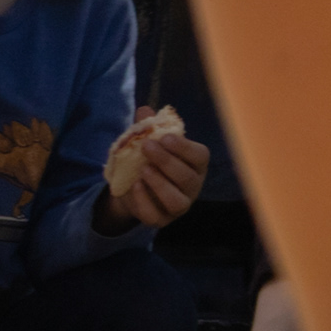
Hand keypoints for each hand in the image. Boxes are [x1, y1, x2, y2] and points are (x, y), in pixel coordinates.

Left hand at [110, 119, 208, 234]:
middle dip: (167, 162)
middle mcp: (191, 187)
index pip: (200, 156)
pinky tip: (135, 185)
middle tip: (147, 147)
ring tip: (143, 169)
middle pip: (188, 178)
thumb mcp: (145, 140)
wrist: (130, 185)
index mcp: (194, 164)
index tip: (166, 137)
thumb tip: (145, 111)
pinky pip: (156, 215)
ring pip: (177, 201)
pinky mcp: (161, 219)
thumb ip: (147, 127)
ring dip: (160, 184)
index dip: (185, 147)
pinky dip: (144, 200)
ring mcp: (178, 206)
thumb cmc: (147, 158)